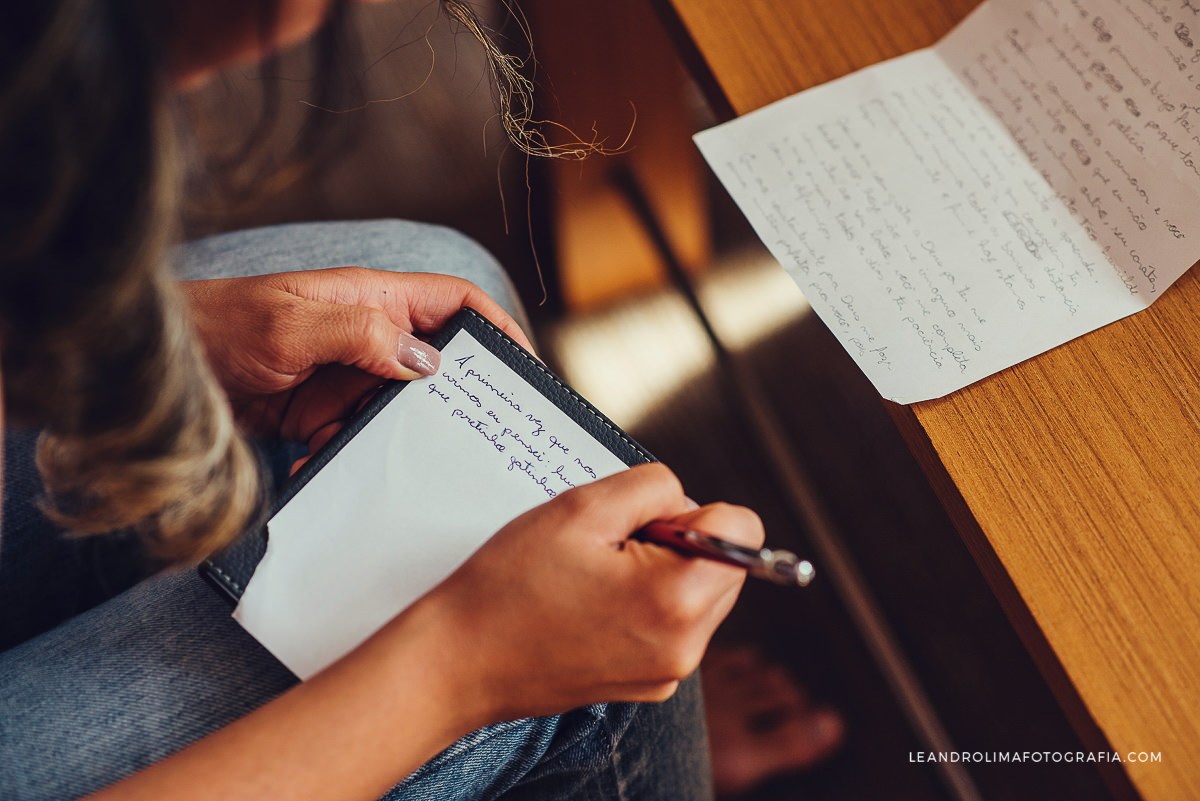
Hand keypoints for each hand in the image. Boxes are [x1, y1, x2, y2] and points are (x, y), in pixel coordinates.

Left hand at [183, 267, 531, 449]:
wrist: (158, 372)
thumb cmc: (218, 327)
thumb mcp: (291, 325)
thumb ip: (361, 334)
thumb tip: (427, 362)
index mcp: (371, 299)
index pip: (453, 302)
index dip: (494, 326)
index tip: (521, 365)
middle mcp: (367, 335)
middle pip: (437, 360)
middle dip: (457, 395)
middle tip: (481, 433)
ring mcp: (346, 376)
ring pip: (401, 408)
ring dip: (400, 436)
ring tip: (403, 462)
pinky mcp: (322, 412)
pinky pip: (358, 437)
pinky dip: (352, 455)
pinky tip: (327, 462)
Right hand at [408, 463, 763, 723]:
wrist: (459, 660)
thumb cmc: (509, 586)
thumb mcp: (582, 507)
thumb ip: (656, 487)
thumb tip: (689, 502)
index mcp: (677, 600)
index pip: (744, 529)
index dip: (691, 508)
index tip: (641, 523)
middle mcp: (686, 646)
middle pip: (723, 561)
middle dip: (676, 540)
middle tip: (608, 548)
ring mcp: (668, 672)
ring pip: (697, 591)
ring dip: (660, 571)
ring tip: (594, 576)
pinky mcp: (648, 683)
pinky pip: (671, 623)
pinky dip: (643, 604)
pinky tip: (589, 603)